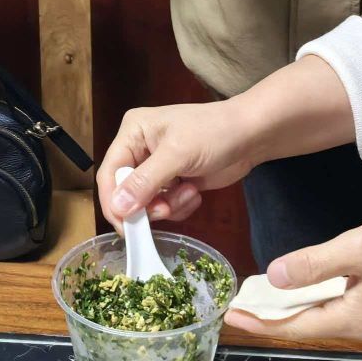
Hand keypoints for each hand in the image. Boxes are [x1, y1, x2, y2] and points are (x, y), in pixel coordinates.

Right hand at [97, 99, 273, 229]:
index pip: (109, 173)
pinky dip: (179, 205)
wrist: (252, 135)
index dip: (113, 202)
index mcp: (132, 133)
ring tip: (189, 191)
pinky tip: (195, 192)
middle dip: (148, 205)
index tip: (125, 228)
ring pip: (146, 204)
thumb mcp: (177, 154)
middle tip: (166, 209)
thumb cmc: (214, 133)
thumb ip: (145, 182)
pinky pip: (165, 205)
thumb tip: (117, 208)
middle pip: (126, 192)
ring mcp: (157, 168)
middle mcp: (139, 150)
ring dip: (169, 205)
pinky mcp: (173, 181)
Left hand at [224, 213, 361, 342]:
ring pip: (325, 316)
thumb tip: (273, 278)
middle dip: (274, 316)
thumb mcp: (356, 249)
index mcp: (354, 319)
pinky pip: (341, 307)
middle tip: (241, 304)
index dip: (262, 322)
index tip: (231, 317)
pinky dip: (317, 298)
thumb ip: (313, 265)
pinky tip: (307, 285)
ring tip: (265, 296)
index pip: (296, 327)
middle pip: (309, 325)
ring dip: (295, 307)